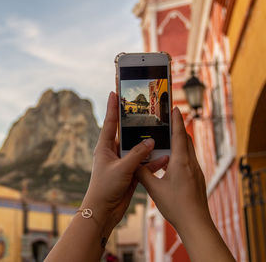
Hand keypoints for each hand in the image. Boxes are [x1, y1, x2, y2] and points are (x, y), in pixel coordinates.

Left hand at [82, 91, 167, 234]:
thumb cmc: (105, 187)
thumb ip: (137, 154)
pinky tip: (165, 156)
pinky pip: (144, 163)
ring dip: (149, 144)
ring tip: (162, 132)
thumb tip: (150, 141)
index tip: (115, 91)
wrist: (104, 210)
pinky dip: (153, 161)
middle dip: (136, 124)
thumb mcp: (121, 168)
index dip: (113, 106)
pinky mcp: (130, 173)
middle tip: (146, 109)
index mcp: (104, 147)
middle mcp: (112, 152)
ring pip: (138, 149)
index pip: (110, 122)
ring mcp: (122, 162)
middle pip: (126, 133)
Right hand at [136, 107, 209, 229]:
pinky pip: (189, 161)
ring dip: (179, 142)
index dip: (177, 121)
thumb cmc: (176, 206)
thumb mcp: (154, 189)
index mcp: (181, 163)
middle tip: (169, 120)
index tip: (175, 108)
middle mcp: (191, 164)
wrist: (195, 223)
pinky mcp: (197, 179)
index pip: (180, 135)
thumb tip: (133, 163)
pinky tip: (170, 162)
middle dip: (178, 129)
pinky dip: (180, 155)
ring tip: (167, 139)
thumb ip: (143, 173)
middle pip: (187, 140)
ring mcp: (196, 172)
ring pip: (188, 151)